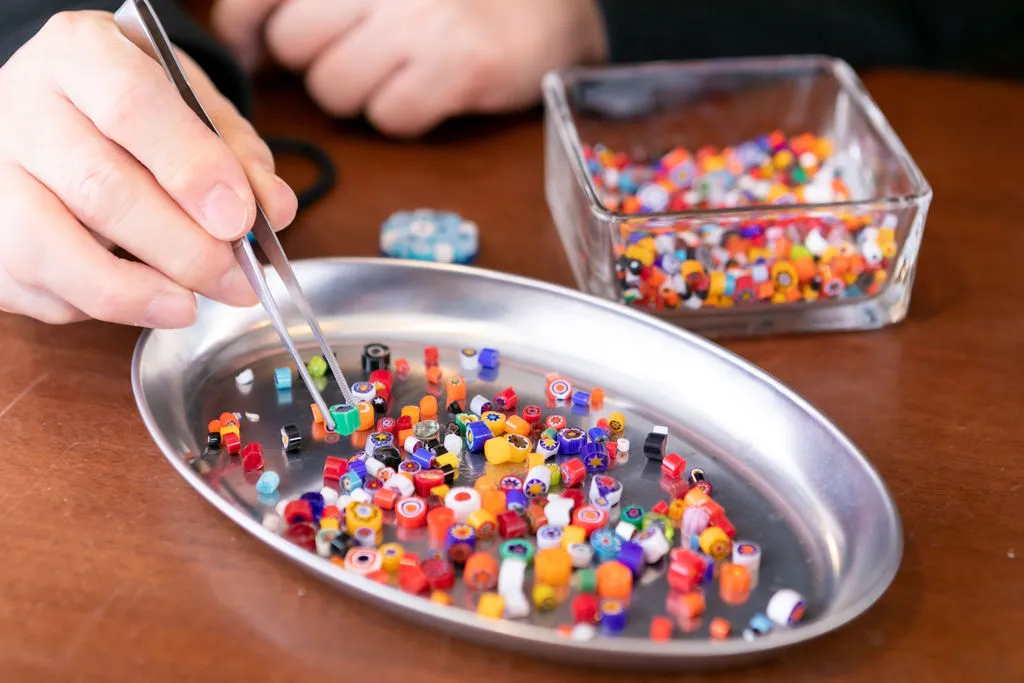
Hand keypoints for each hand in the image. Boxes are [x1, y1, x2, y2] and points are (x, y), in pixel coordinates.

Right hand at [0, 11, 297, 327]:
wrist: (59, 113)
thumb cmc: (141, 114)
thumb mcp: (198, 109)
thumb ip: (238, 155)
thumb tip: (274, 210)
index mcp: (82, 55)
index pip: (133, 107)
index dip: (193, 170)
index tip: (240, 220)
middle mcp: (24, 105)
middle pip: (101, 188)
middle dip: (183, 249)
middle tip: (236, 279)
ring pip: (50, 247)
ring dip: (134, 292)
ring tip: (189, 306)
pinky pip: (33, 285)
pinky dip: (96, 307)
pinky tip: (140, 299)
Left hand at [212, 0, 607, 136]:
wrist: (552, 13)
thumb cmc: (455, 1)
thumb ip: (321, 4)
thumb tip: (243, 38)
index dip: (243, 25)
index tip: (248, 48)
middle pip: (295, 45)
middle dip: (316, 62)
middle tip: (358, 54)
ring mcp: (425, 19)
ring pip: (335, 88)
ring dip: (359, 93)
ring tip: (400, 71)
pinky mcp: (461, 63)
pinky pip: (389, 116)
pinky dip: (404, 115)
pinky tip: (430, 91)